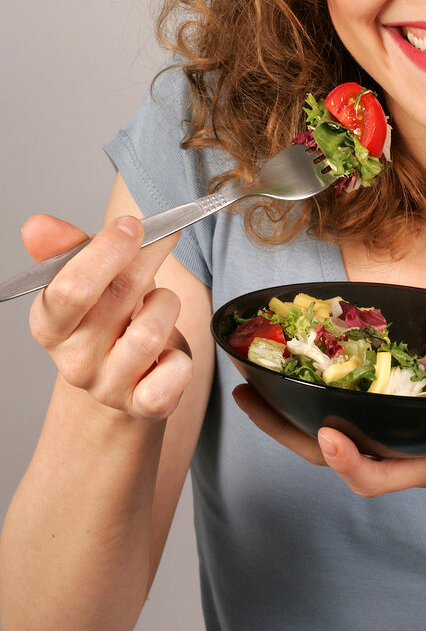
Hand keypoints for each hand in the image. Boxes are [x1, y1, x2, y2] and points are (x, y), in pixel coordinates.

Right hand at [23, 214, 191, 419]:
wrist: (121, 381)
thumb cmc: (105, 317)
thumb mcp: (84, 277)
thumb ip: (65, 248)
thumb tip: (38, 226)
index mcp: (50, 325)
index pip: (70, 289)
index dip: (108, 250)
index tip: (131, 225)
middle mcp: (74, 361)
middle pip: (119, 297)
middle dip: (148, 257)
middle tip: (165, 236)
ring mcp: (108, 386)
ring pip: (151, 333)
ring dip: (166, 304)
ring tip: (159, 302)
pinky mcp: (145, 405)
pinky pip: (175, 373)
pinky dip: (181, 357)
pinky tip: (170, 351)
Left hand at [233, 384, 425, 519]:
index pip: (378, 476)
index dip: (349, 461)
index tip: (328, 434)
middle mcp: (402, 453)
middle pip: (330, 453)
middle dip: (285, 431)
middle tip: (246, 394)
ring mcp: (398, 438)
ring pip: (332, 429)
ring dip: (290, 409)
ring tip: (253, 376)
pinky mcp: (402, 419)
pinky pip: (351, 409)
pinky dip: (322, 390)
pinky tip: (305, 362)